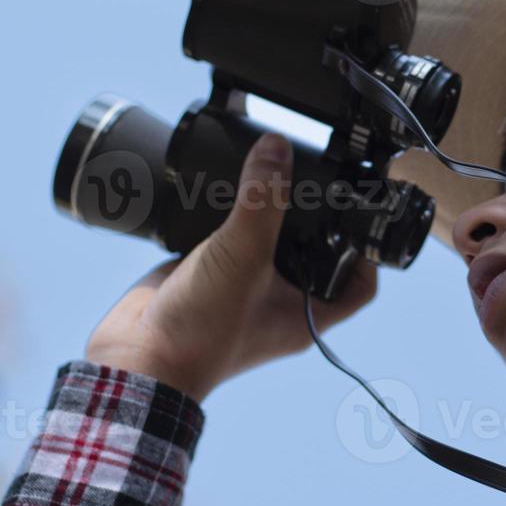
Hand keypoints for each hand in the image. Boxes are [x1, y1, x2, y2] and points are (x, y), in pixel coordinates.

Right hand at [85, 132, 378, 402]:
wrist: (138, 356)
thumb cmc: (201, 333)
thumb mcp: (243, 256)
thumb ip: (262, 201)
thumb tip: (277, 149)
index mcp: (306, 313)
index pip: (359, 283)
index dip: (367, 251)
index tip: (362, 212)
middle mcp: (280, 302)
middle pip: (315, 252)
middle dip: (316, 218)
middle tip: (315, 180)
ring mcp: (244, 289)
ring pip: (269, 243)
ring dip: (269, 212)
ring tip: (273, 176)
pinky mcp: (210, 276)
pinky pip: (228, 241)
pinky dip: (228, 216)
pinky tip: (227, 189)